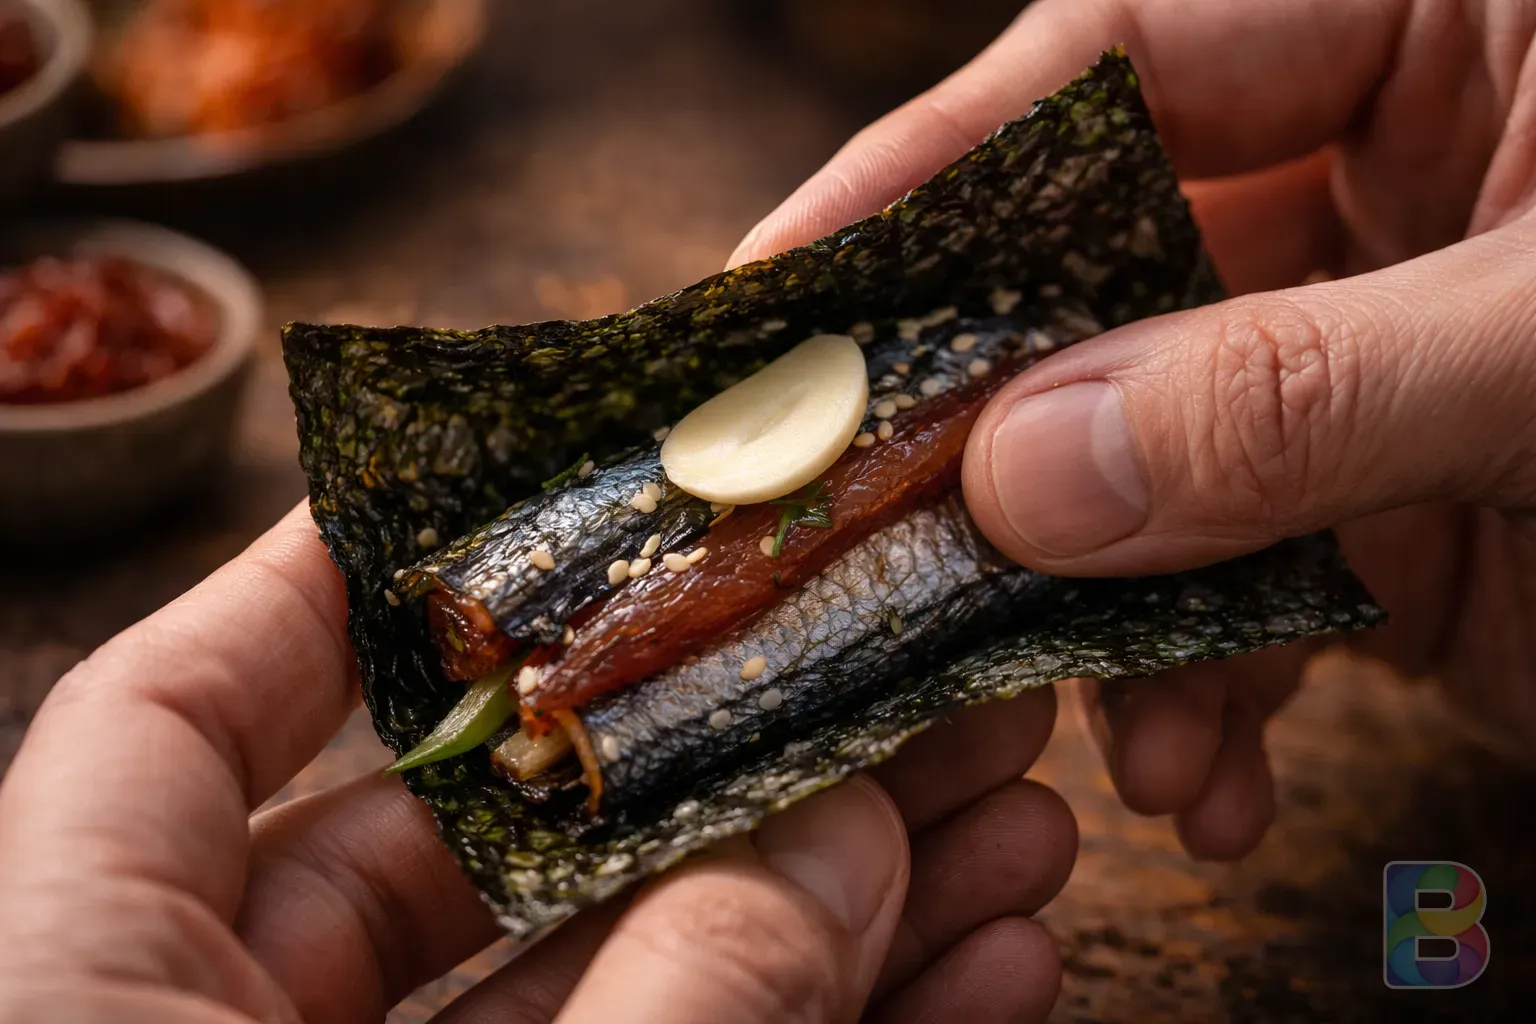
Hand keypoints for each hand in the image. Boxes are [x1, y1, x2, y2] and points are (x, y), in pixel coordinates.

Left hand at [0, 505, 1073, 1022]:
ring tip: (1005, 797)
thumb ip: (673, 995)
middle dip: (713, 745)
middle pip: (481, 839)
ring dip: (831, 894)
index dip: (326, 579)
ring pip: (625, 975)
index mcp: (87, 1001)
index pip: (171, 720)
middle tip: (887, 652)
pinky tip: (990, 959)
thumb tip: (848, 833)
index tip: (503, 480)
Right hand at [735, 0, 1535, 861]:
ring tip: (1048, 706)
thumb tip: (1028, 471)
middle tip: (864, 534)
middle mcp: (1388, 161)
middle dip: (992, 431)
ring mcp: (1381, 335)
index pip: (1110, 61)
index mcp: (1440, 9)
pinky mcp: (1404, 486)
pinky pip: (1248, 569)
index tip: (776, 292)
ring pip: (1150, 453)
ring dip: (1093, 599)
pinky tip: (1196, 764)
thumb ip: (1307, 390)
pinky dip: (1206, 678)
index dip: (923, 178)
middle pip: (1101, 278)